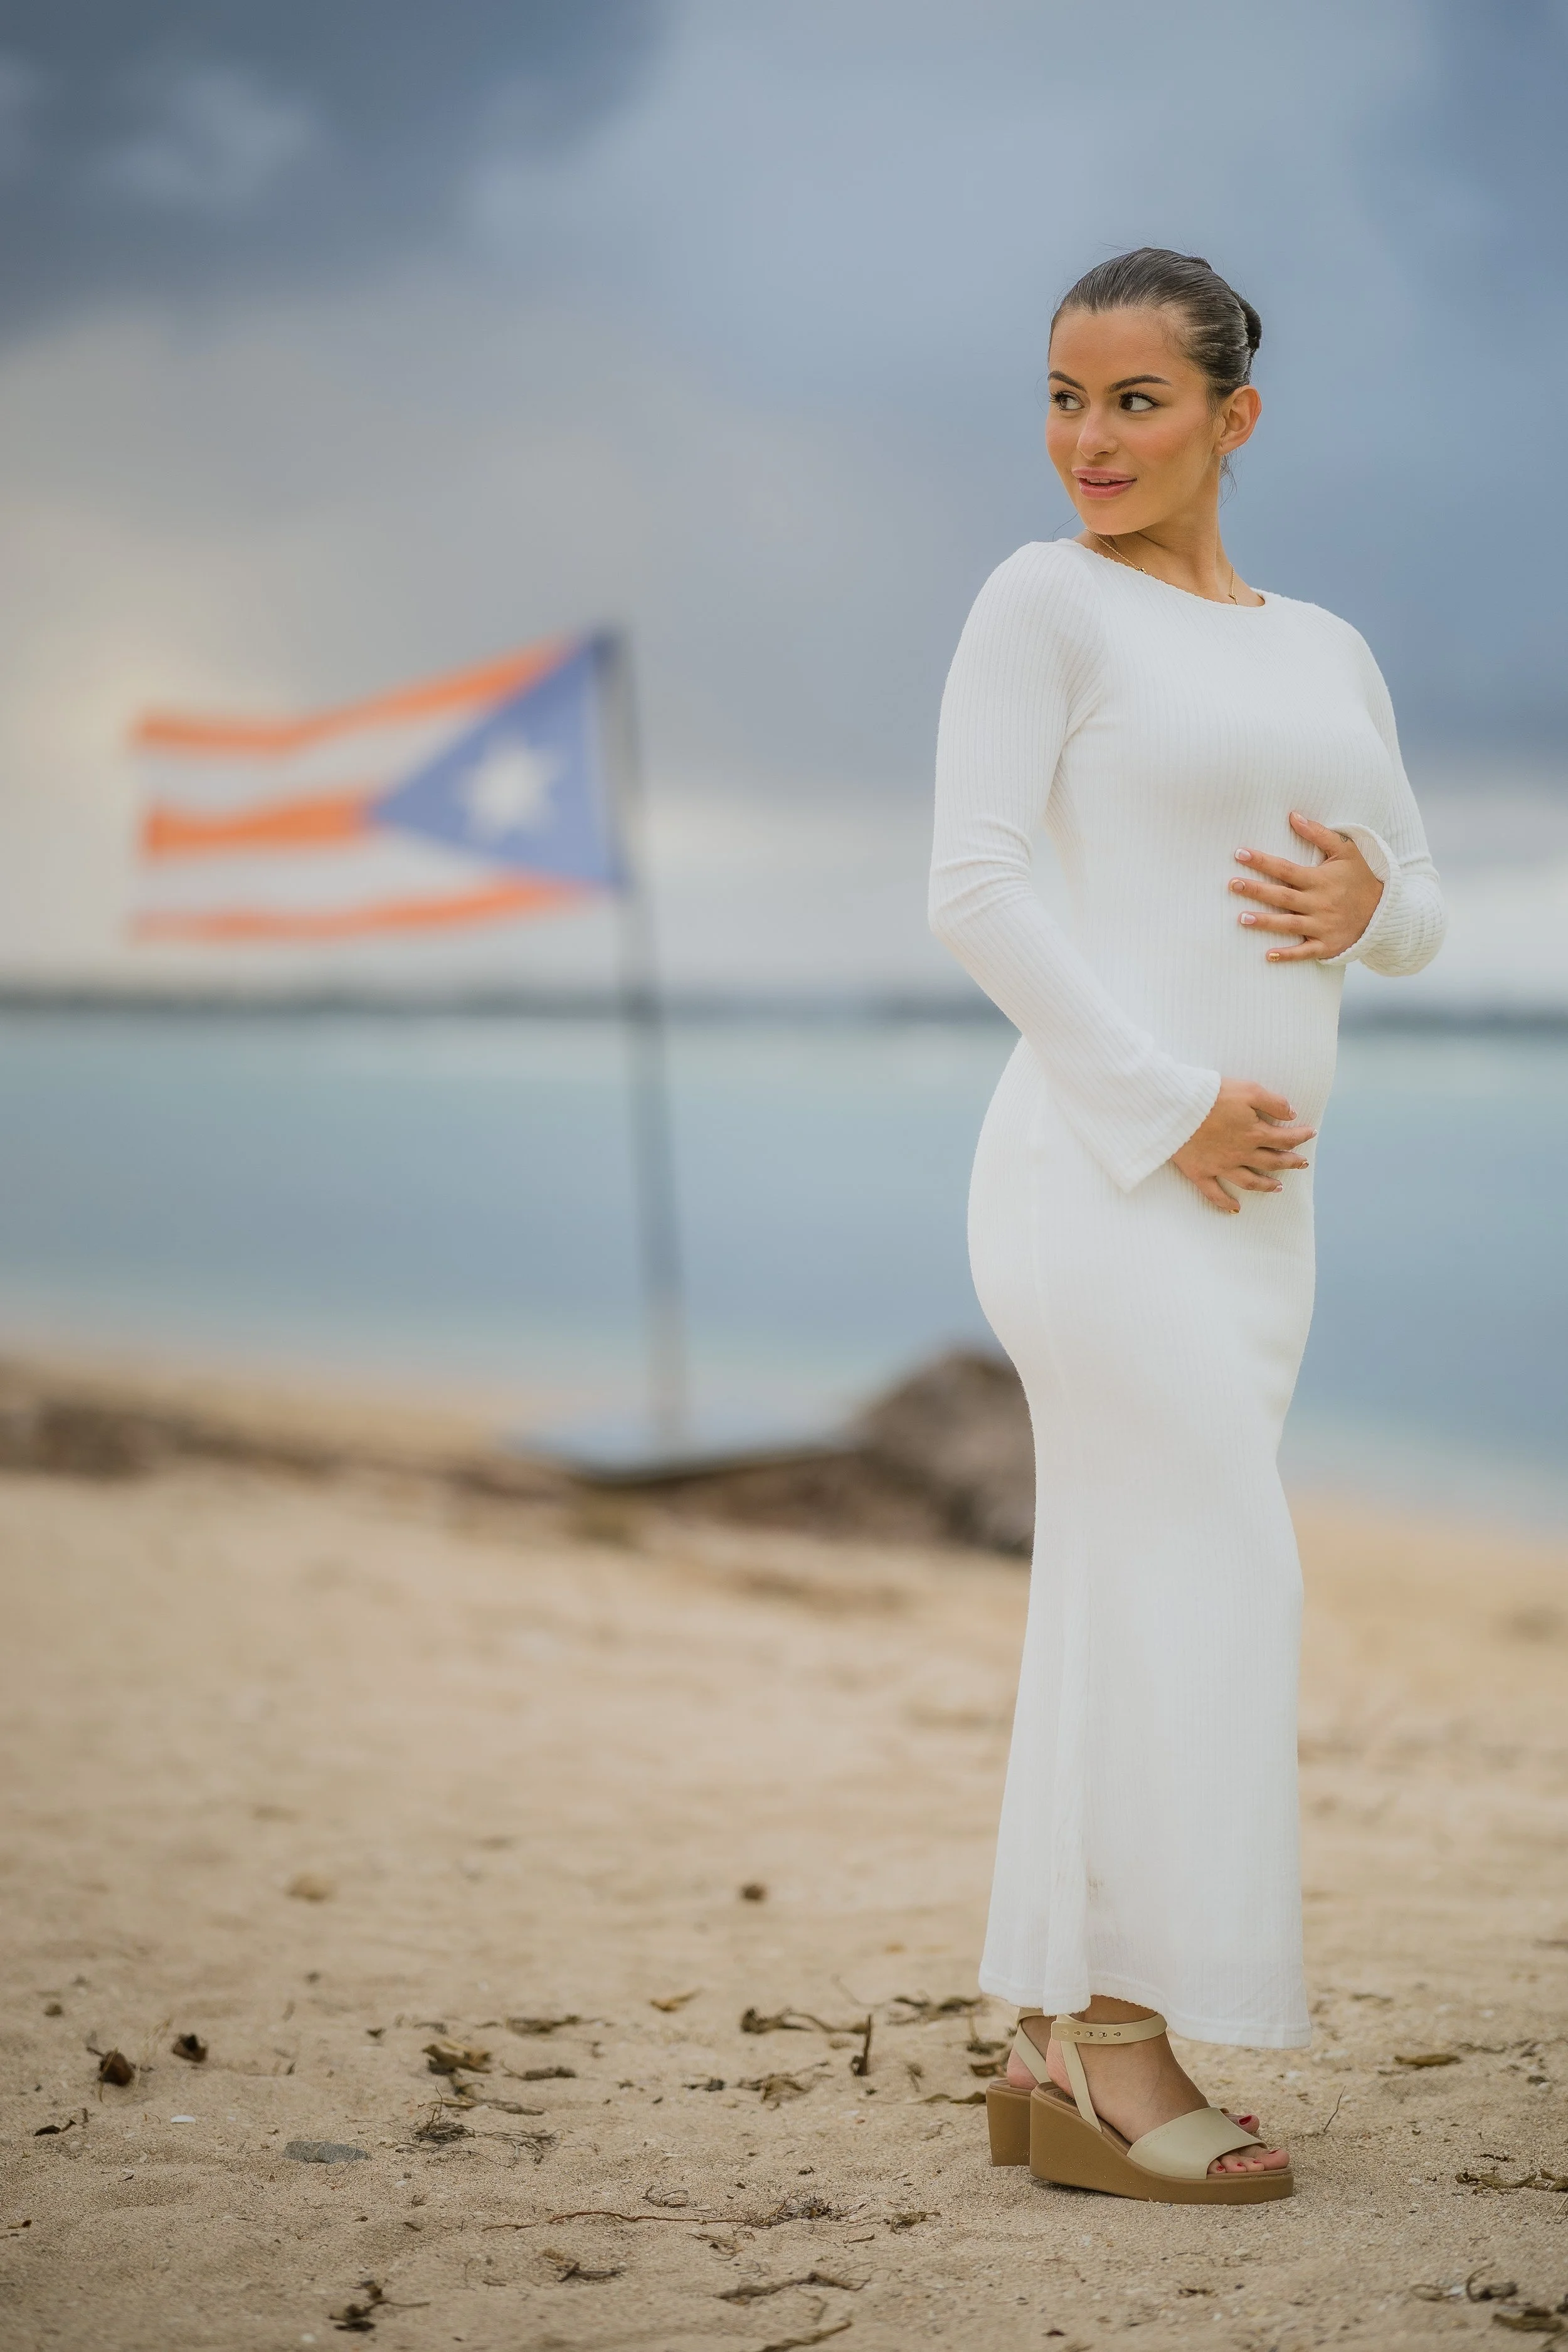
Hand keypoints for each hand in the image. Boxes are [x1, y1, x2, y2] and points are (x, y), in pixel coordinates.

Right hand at [1171, 1078, 1314, 1214]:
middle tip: (1302, 1163)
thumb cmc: (1211, 1095)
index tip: (1311, 1133)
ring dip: (1267, 1186)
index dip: (1301, 1136)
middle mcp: (1242, 1154)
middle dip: (1291, 1162)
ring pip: (1250, 1181)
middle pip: (1272, 1162)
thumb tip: (1292, 1114)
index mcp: (1254, 1133)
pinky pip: (1215, 1193)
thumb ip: (1274, 1102)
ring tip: (1279, 1188)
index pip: (1285, 1138)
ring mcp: (1221, 1166)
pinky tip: (1235, 1209)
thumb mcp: (1248, 1090)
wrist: (1175, 1108)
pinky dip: (1225, 1203)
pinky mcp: (1200, 1172)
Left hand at [1230, 813, 1382, 960]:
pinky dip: (1287, 955)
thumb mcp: (1347, 851)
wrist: (1384, 911)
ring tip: (1241, 919)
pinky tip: (1268, 955)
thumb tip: (1293, 816)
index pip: (1285, 868)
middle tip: (1232, 885)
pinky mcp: (1326, 945)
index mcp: (1320, 880)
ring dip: (1265, 922)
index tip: (1239, 854)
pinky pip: (1304, 952)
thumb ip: (1319, 834)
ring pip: (1289, 924)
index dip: (1262, 861)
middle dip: (1256, 890)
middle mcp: (1319, 903)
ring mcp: (1322, 926)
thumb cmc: (1360, 878)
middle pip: (1282, 896)